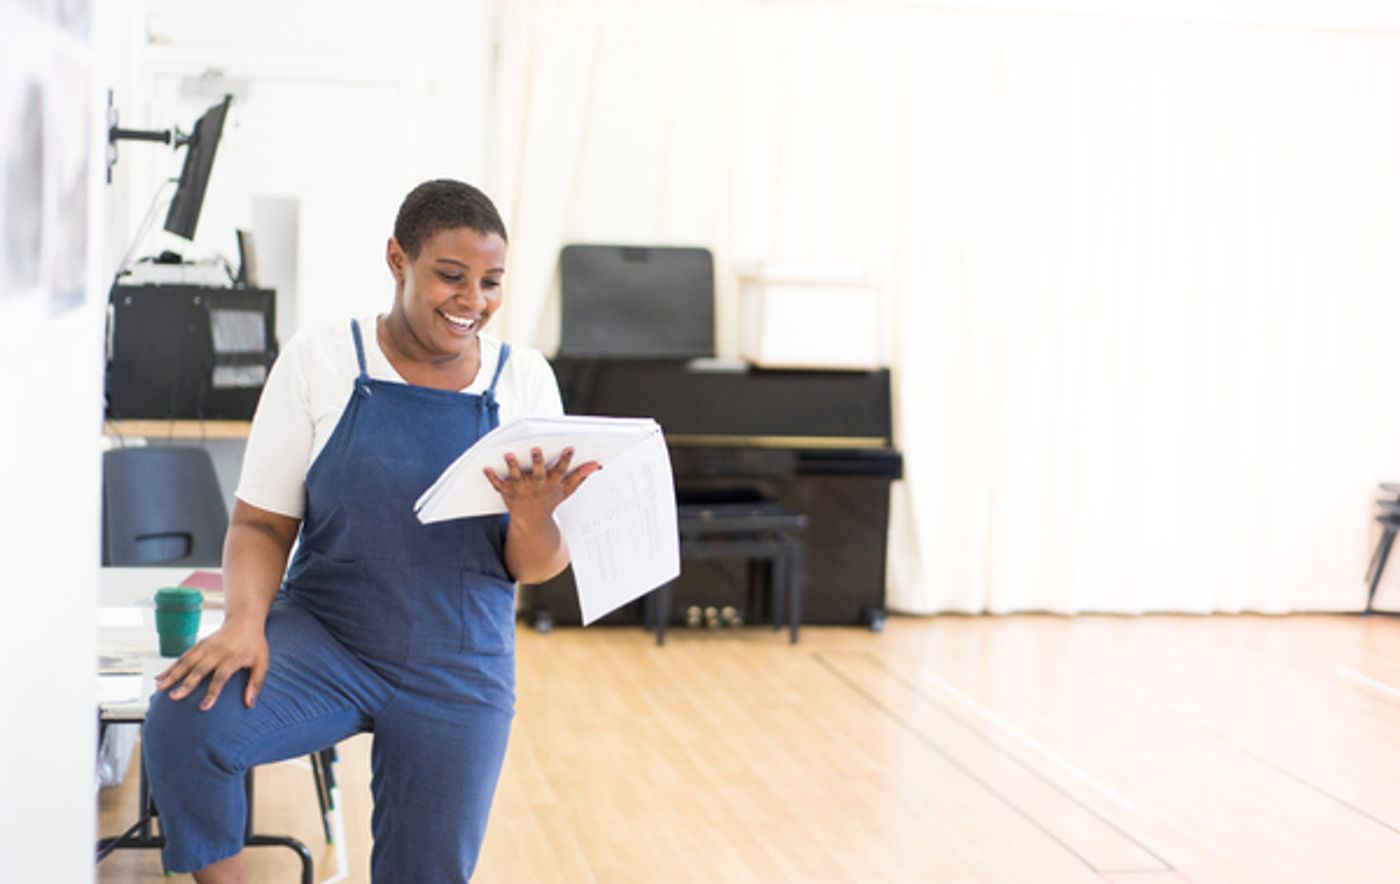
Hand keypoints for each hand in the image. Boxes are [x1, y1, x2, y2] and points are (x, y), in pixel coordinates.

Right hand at [153, 619, 269, 710]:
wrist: (245, 619)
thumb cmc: (255, 644)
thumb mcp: (262, 662)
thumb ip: (256, 683)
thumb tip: (250, 704)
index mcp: (232, 658)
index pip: (220, 678)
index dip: (212, 693)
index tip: (203, 707)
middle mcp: (216, 652)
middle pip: (199, 670)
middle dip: (186, 684)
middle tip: (174, 698)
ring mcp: (206, 647)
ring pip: (186, 662)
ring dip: (172, 674)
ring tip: (160, 687)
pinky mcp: (199, 645)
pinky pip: (183, 657)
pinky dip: (171, 667)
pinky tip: (160, 677)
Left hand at [483, 447, 599, 525]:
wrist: (531, 522)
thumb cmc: (549, 501)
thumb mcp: (566, 490)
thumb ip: (580, 476)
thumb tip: (596, 465)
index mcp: (551, 484)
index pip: (560, 471)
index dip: (565, 460)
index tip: (569, 448)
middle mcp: (536, 486)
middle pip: (537, 473)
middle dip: (537, 461)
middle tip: (536, 448)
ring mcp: (521, 489)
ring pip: (517, 477)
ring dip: (513, 466)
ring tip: (509, 454)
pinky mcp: (507, 492)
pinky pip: (498, 484)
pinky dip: (492, 477)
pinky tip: (485, 467)